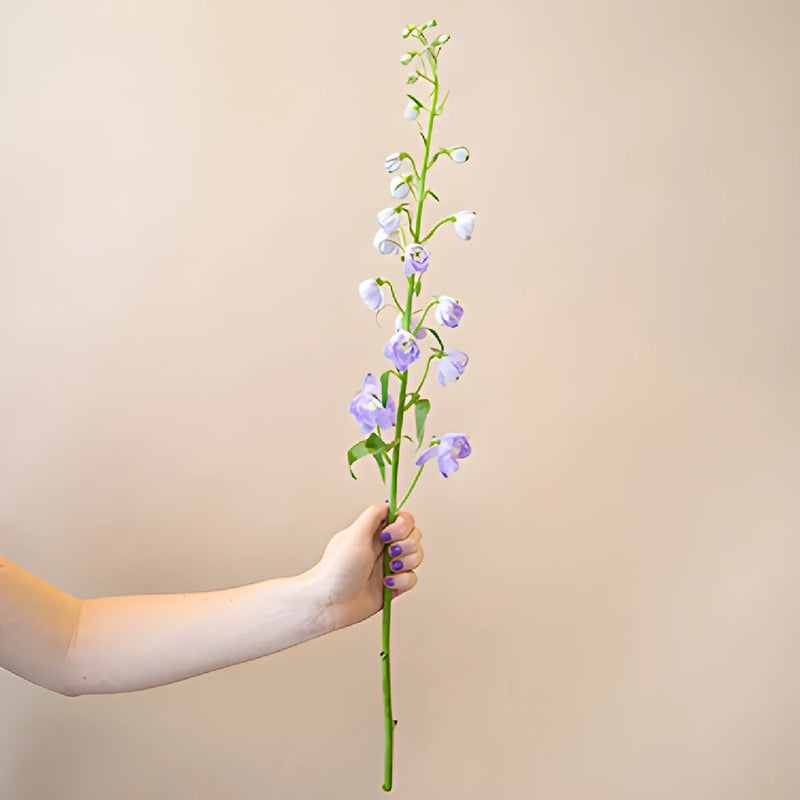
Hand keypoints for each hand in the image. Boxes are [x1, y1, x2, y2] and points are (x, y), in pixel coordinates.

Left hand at [305, 504, 423, 630]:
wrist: (330, 603)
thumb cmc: (336, 570)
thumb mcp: (354, 535)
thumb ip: (373, 515)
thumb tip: (388, 504)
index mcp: (374, 532)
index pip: (402, 518)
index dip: (403, 525)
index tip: (389, 535)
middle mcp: (384, 547)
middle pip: (414, 536)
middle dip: (407, 545)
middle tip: (390, 552)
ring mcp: (389, 566)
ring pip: (416, 556)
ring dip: (406, 562)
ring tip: (389, 569)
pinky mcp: (394, 585)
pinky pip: (412, 579)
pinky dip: (402, 581)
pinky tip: (387, 584)